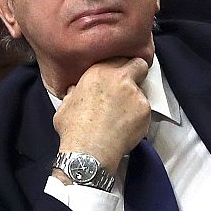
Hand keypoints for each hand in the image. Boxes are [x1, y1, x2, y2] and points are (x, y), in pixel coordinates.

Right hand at [52, 57, 149, 172]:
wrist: (89, 151)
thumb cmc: (74, 130)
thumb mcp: (66, 105)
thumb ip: (75, 93)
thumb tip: (75, 91)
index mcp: (98, 72)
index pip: (117, 59)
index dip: (119, 69)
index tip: (118, 78)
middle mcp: (119, 77)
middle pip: (138, 64)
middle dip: (138, 72)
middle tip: (131, 87)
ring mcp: (134, 93)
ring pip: (142, 92)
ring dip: (135, 101)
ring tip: (121, 119)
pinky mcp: (144, 109)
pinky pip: (145, 111)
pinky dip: (138, 118)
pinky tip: (126, 128)